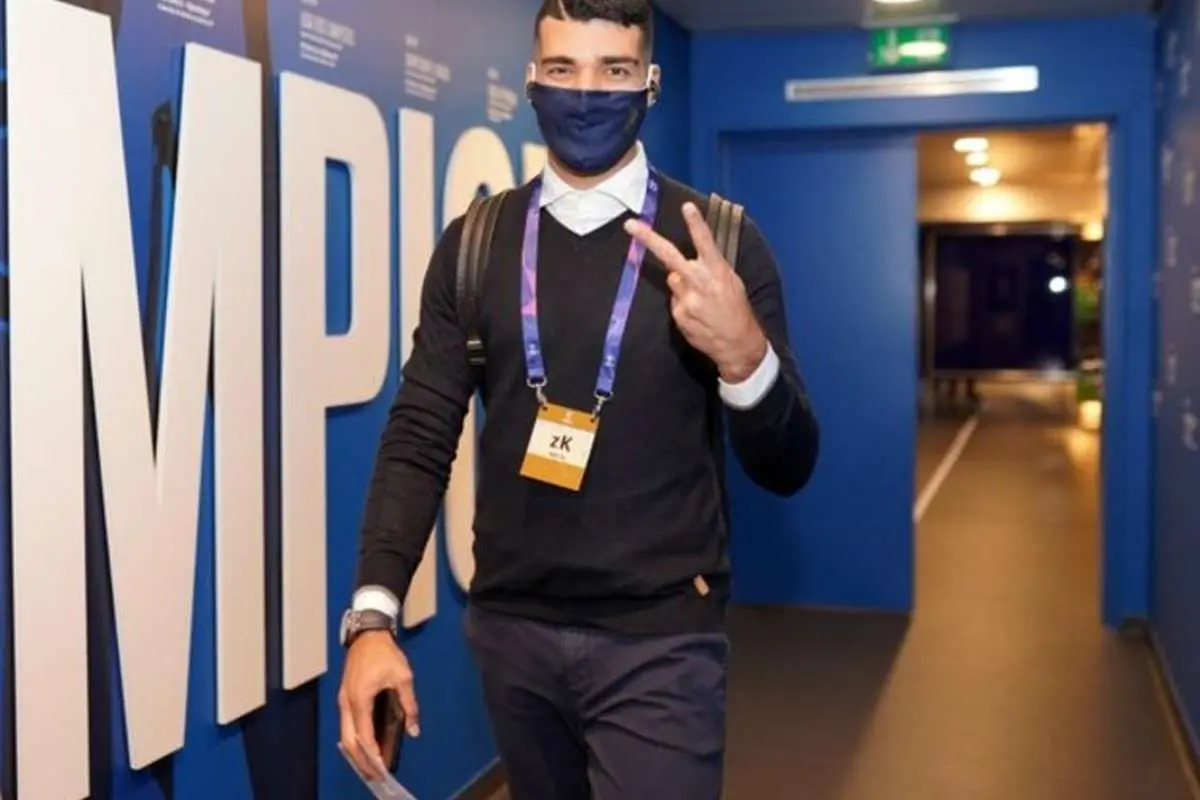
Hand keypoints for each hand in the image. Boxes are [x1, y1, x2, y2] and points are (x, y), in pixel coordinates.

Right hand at [338, 631, 419, 779]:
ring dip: (357, 753)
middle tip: (376, 776)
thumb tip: (414, 730)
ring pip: (345, 735)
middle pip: (349, 741)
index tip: (382, 768)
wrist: (368, 634)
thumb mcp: (403, 677)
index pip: (363, 735)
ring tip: (371, 768)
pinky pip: (347, 726)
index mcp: (359, 698)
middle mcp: (347, 703)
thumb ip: (409, 705)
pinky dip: (355, 741)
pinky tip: (366, 748)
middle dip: (361, 761)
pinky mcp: (345, 699)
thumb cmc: (385, 653)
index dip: (372, 754)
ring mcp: (343, 701)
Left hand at [625, 202, 766, 381]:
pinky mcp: (679, 314)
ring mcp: (687, 299)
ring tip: (700, 298)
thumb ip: (712, 267)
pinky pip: (674, 300)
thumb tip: (694, 260)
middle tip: (629, 225)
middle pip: (669, 255)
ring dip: (681, 283)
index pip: (705, 241)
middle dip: (647, 238)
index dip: (696, 223)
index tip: (687, 206)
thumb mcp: (732, 282)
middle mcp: (699, 282)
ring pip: (672, 280)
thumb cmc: (736, 309)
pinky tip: (696, 312)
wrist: (737, 344)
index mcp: (717, 270)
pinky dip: (682, 303)